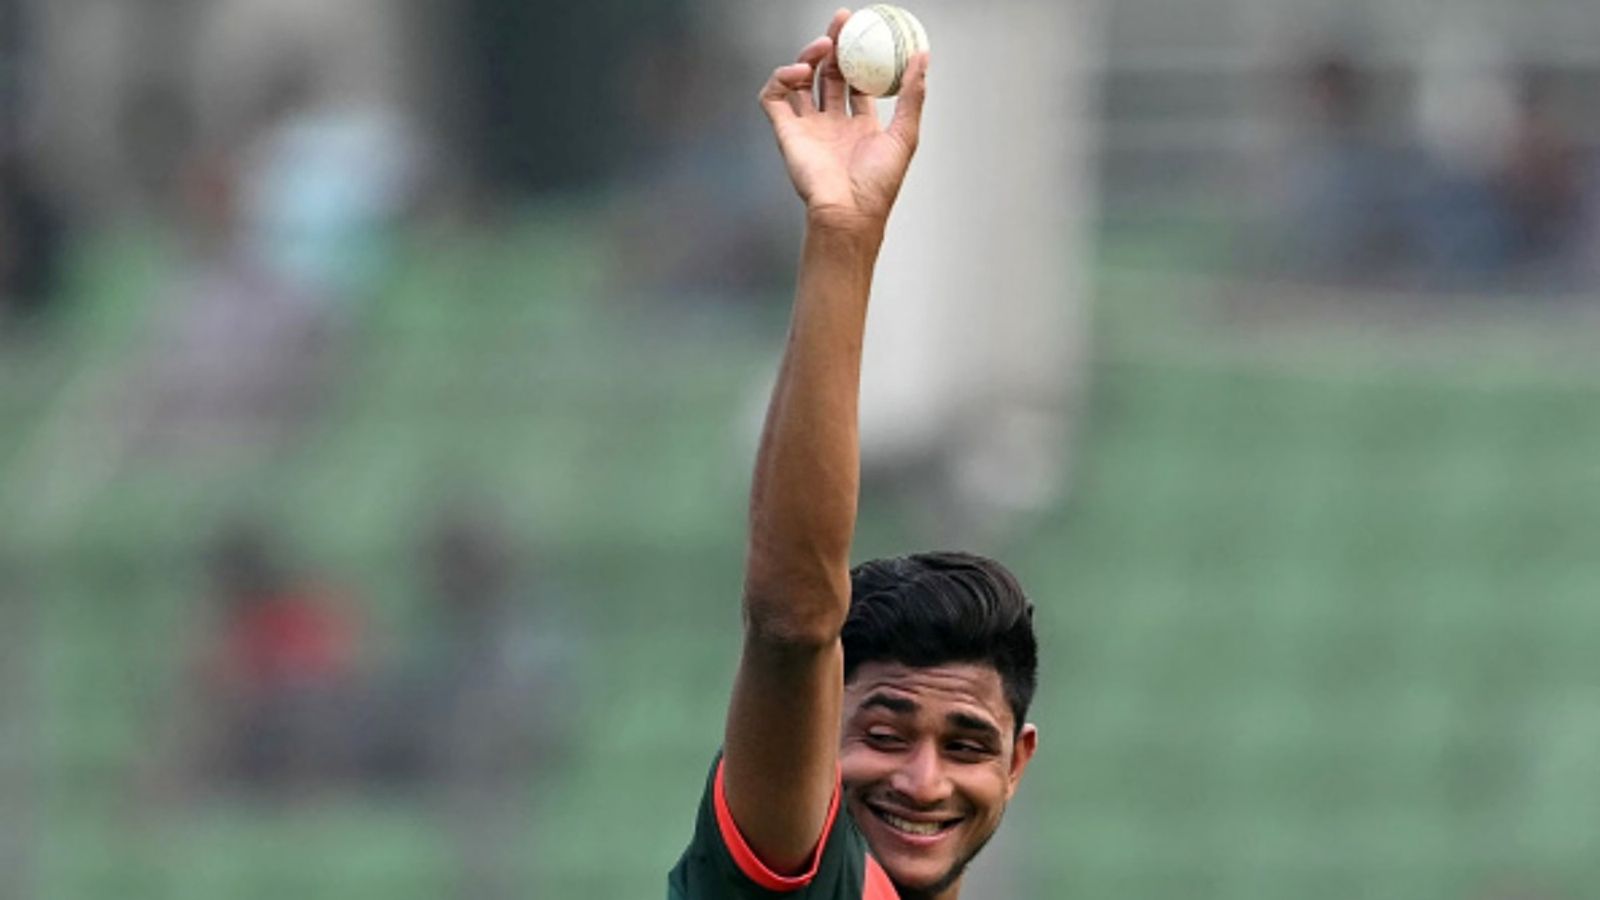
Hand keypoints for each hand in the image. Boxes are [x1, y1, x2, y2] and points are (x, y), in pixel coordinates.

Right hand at [760, 8, 928, 232]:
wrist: (848, 212)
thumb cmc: (877, 187)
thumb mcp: (905, 135)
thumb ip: (913, 95)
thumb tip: (922, 59)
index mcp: (860, 126)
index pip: (857, 81)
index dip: (860, 55)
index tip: (865, 32)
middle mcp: (832, 124)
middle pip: (829, 75)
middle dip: (834, 45)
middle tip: (841, 22)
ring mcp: (808, 127)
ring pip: (801, 81)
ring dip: (809, 58)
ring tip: (823, 47)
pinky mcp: (786, 133)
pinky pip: (774, 97)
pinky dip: (780, 78)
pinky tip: (798, 72)